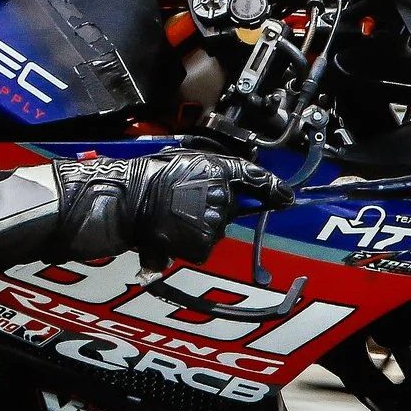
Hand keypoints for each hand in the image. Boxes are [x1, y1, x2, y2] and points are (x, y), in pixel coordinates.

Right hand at [55, 150, 293, 265]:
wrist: (124, 202)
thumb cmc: (143, 179)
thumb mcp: (180, 162)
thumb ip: (208, 174)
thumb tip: (232, 185)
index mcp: (215, 168)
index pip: (254, 177)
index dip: (273, 189)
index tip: (287, 197)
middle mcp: (221, 193)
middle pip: (229, 209)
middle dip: (212, 211)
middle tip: (180, 207)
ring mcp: (214, 220)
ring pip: (215, 230)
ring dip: (198, 229)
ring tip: (170, 220)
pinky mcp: (204, 242)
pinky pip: (202, 248)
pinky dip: (188, 246)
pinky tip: (169, 235)